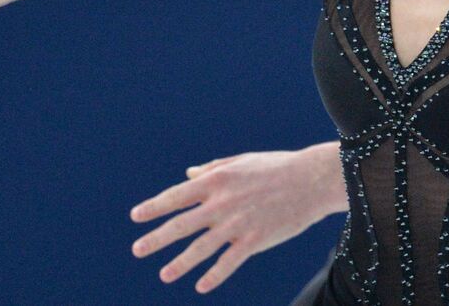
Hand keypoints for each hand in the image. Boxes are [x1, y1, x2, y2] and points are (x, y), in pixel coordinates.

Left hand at [130, 147, 340, 294]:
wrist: (312, 180)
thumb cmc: (276, 167)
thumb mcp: (241, 162)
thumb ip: (212, 169)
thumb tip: (188, 175)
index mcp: (216, 181)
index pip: (176, 196)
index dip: (154, 207)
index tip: (136, 216)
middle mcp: (221, 203)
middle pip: (181, 225)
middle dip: (156, 239)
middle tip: (138, 249)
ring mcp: (237, 224)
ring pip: (200, 249)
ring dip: (180, 264)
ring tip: (164, 274)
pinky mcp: (254, 241)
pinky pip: (228, 263)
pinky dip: (213, 276)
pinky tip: (200, 286)